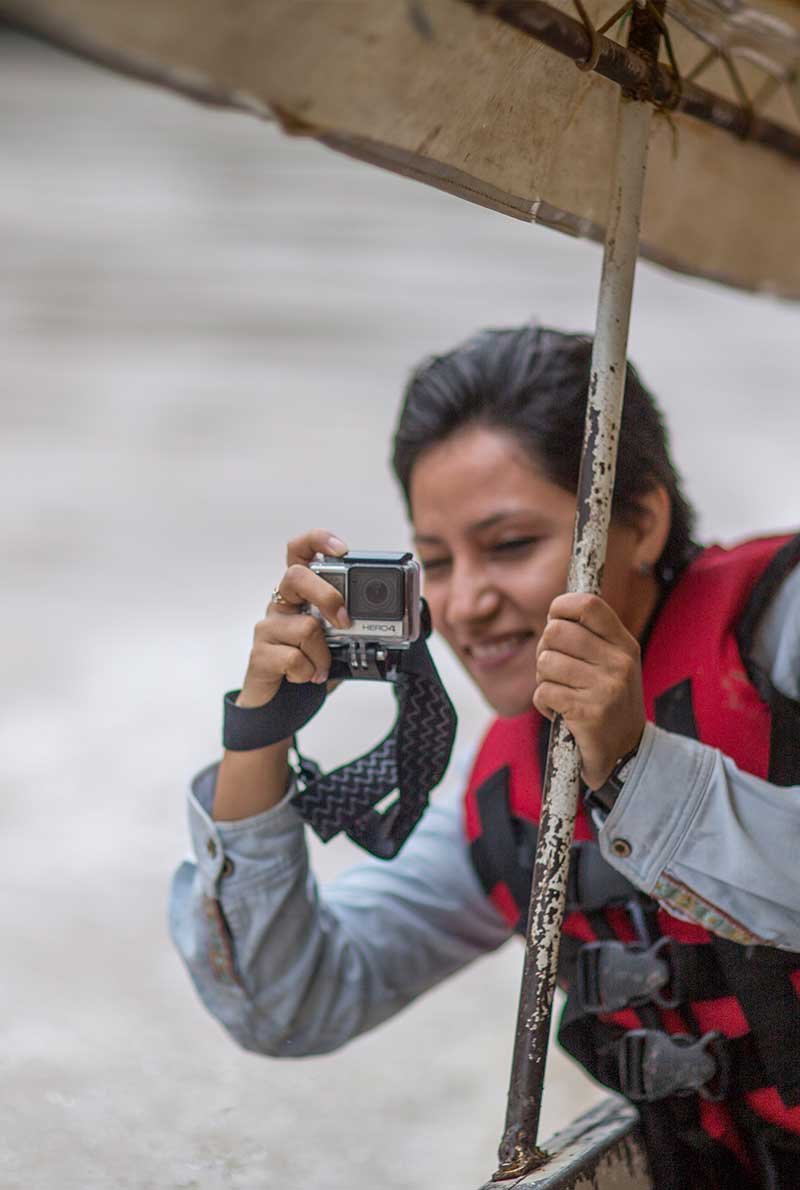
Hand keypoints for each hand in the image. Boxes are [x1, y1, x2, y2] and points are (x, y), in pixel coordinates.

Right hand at [237, 528, 350, 708]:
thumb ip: (360, 625)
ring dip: (324, 654)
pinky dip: (309, 671)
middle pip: (297, 577)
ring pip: (305, 627)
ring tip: (323, 667)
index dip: (318, 541)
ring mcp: (269, 627)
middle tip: (344, 621)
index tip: (341, 549)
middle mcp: (282, 603)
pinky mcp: (260, 653)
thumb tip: (408, 619)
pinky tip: (306, 676)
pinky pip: (293, 657)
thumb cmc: (312, 664)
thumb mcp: (340, 641)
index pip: (300, 551)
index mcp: (302, 593)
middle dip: (327, 597)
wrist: (281, 705)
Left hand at [533, 593, 644, 788]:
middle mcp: (618, 663)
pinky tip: (561, 713)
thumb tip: (554, 611)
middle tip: (557, 670)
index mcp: (624, 645)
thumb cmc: (607, 703)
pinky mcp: (588, 713)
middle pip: (556, 631)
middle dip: (545, 650)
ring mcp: (606, 688)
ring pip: (546, 662)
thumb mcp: (611, 664)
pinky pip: (543, 692)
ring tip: (563, 694)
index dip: (560, 607)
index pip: (587, 604)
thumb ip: (589, 637)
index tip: (554, 620)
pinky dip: (544, 704)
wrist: (625, 755)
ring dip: (544, 680)